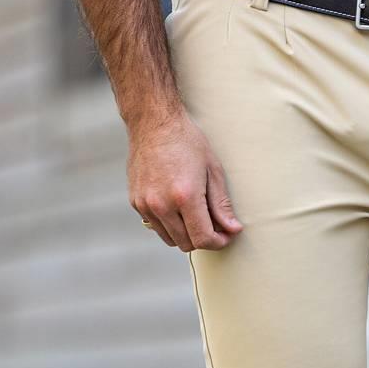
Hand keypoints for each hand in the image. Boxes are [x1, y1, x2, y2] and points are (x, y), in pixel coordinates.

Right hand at [128, 109, 242, 251]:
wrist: (154, 123)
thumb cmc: (187, 142)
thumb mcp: (212, 170)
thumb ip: (221, 204)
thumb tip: (232, 229)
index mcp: (184, 196)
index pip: (203, 239)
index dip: (218, 242)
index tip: (226, 235)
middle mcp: (162, 204)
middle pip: (186, 244)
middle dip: (204, 239)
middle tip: (215, 225)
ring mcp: (145, 204)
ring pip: (170, 239)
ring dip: (186, 234)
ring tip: (197, 215)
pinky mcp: (136, 202)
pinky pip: (156, 226)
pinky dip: (170, 224)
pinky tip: (179, 207)